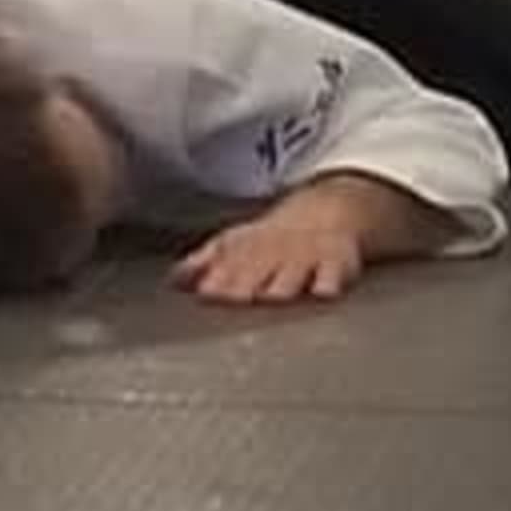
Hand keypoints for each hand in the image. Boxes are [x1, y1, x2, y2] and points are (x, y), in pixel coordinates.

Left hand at [169, 175, 445, 307]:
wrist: (328, 212)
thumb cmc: (273, 241)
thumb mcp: (235, 244)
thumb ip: (203, 264)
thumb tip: (172, 281)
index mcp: (247, 248)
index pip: (229, 263)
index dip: (218, 278)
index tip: (206, 293)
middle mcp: (275, 252)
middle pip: (258, 268)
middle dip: (245, 284)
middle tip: (233, 299)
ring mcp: (306, 256)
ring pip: (293, 271)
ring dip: (283, 283)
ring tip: (274, 296)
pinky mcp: (337, 262)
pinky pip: (336, 273)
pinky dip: (330, 282)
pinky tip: (323, 292)